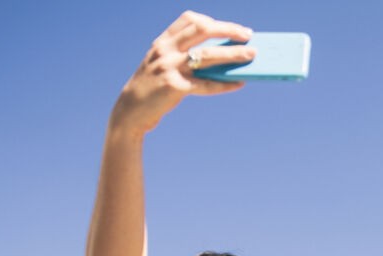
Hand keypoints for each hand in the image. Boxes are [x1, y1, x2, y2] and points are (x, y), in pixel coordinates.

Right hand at [111, 11, 255, 135]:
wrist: (131, 110)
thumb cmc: (153, 86)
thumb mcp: (163, 64)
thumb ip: (184, 56)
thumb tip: (222, 56)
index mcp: (163, 41)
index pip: (189, 20)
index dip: (213, 21)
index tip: (231, 28)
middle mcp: (165, 50)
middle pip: (202, 30)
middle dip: (228, 30)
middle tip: (247, 35)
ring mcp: (169, 67)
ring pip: (208, 55)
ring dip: (233, 54)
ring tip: (251, 55)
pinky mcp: (174, 87)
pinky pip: (206, 84)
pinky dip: (224, 84)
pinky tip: (238, 83)